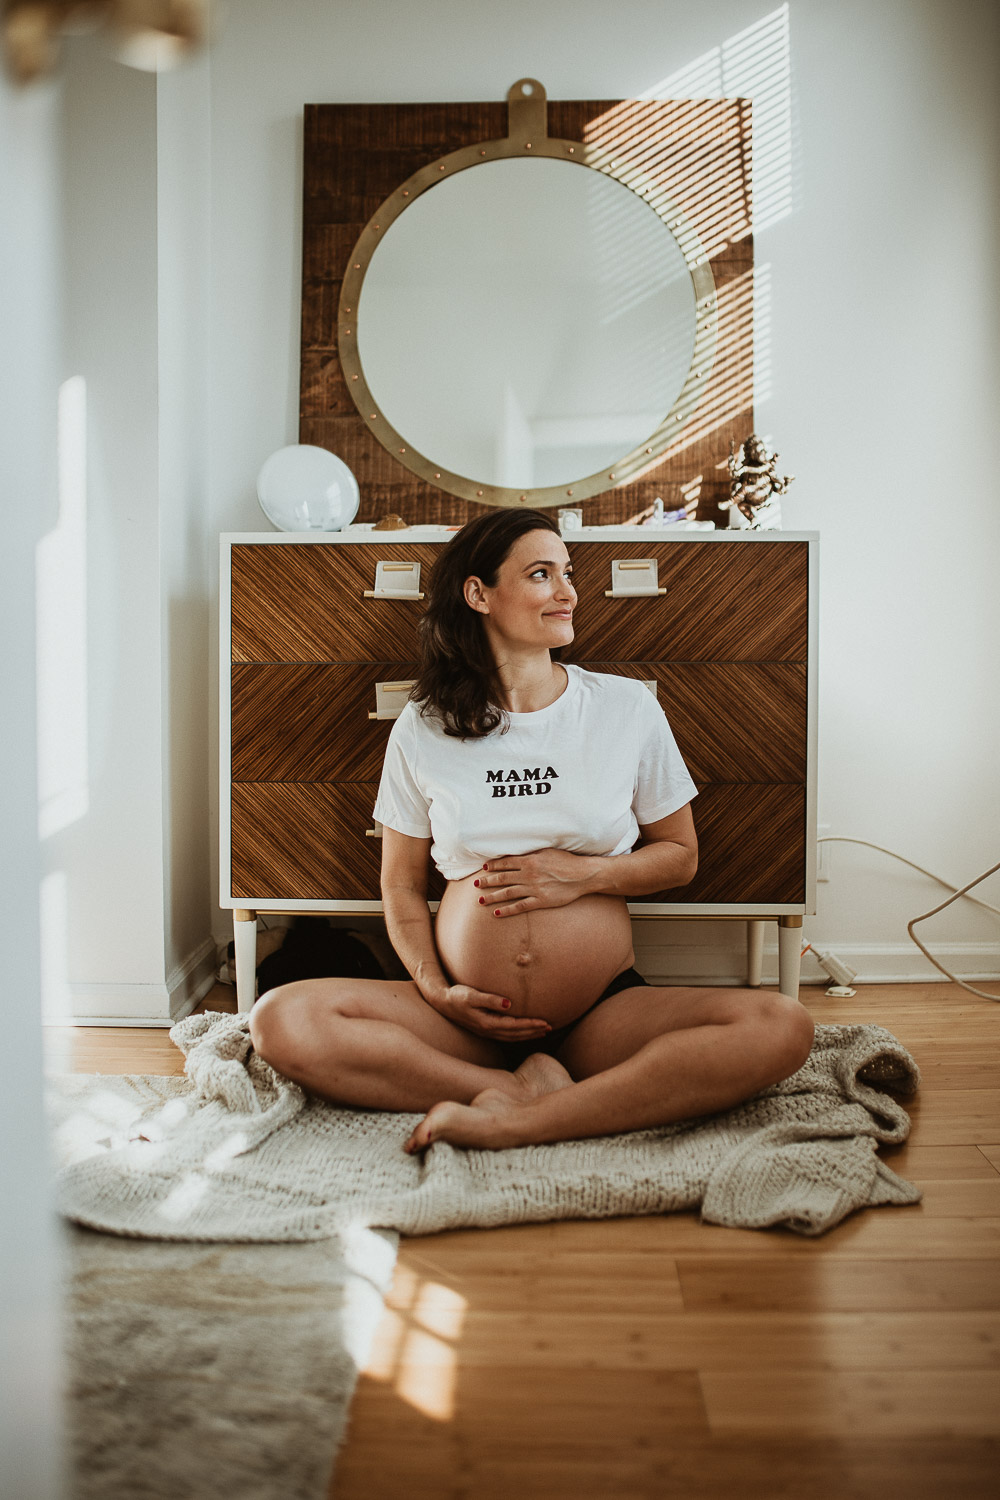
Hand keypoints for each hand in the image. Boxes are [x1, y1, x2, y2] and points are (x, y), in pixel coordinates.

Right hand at [424, 983, 551, 1041]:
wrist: (442, 1002)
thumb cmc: (457, 996)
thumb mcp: (471, 995)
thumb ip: (490, 999)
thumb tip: (508, 1004)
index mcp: (487, 1023)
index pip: (514, 1026)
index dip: (530, 1025)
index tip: (545, 1022)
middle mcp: (488, 1031)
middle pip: (516, 1034)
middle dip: (533, 1031)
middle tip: (550, 1027)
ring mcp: (486, 1032)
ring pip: (512, 1037)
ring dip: (527, 1035)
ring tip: (542, 1032)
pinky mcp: (484, 1029)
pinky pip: (506, 1035)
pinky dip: (518, 1035)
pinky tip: (524, 1032)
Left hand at [475, 848, 598, 916]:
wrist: (583, 875)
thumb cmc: (567, 861)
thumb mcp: (547, 851)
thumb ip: (531, 853)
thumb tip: (517, 854)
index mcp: (530, 860)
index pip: (506, 862)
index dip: (493, 865)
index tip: (483, 868)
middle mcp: (529, 874)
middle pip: (503, 878)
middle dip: (487, 881)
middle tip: (476, 885)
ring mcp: (534, 889)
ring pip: (508, 893)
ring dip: (493, 896)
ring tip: (481, 900)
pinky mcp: (541, 901)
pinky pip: (520, 906)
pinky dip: (507, 910)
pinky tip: (497, 912)